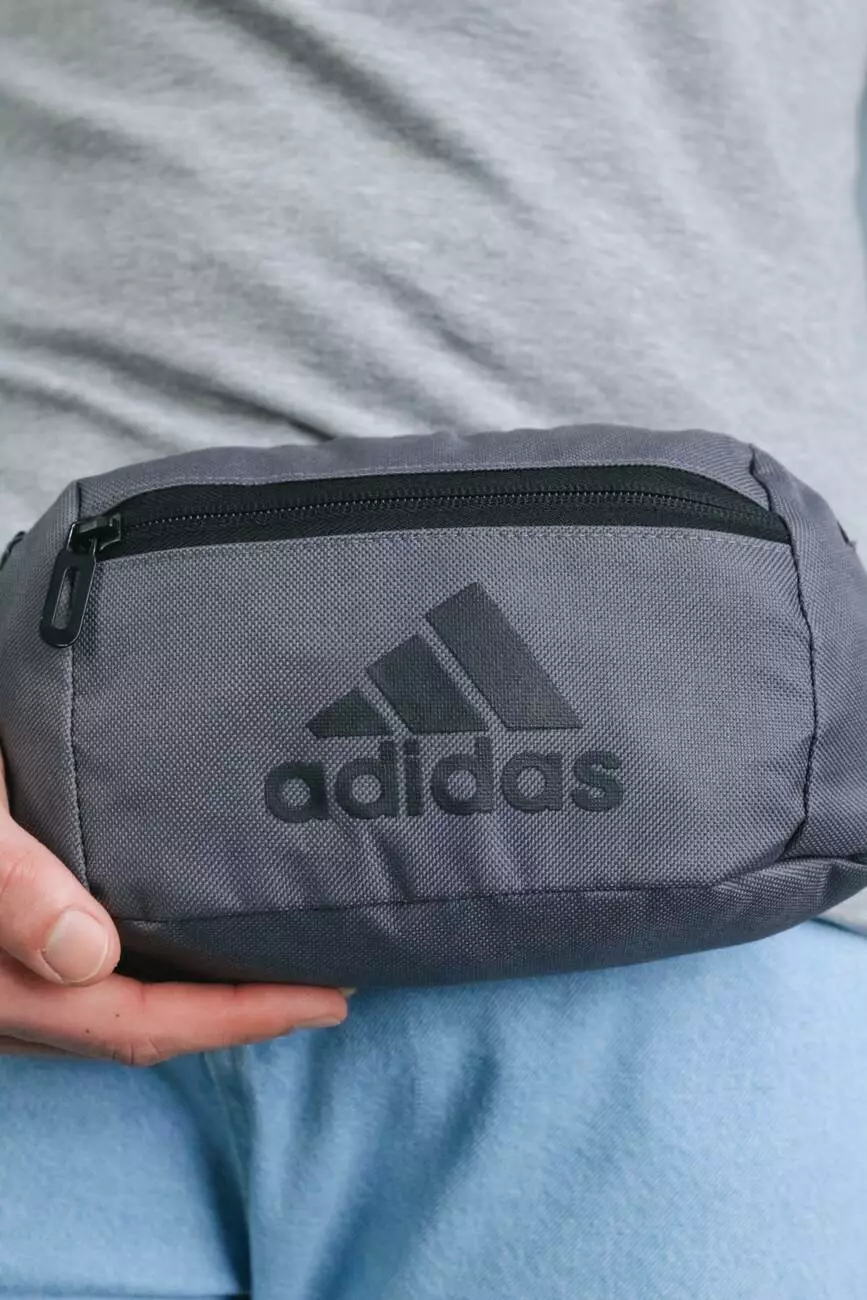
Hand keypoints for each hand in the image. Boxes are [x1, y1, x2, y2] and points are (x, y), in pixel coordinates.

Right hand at [0, 746, 349, 1064]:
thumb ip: (8, 887)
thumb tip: (90, 956)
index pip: (139, 1024)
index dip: (238, 1021)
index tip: (325, 999)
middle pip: (133, 1033)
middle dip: (233, 1020)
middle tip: (323, 987)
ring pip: (106, 1015)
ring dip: (191, 1001)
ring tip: (268, 966)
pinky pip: (78, 985)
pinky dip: (145, 974)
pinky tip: (175, 934)